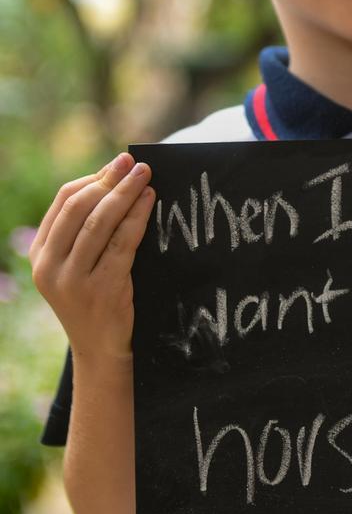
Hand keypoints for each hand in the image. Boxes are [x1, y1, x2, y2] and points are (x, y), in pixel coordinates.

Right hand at [29, 153, 155, 363]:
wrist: (101, 350)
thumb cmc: (96, 296)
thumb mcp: (78, 263)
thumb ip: (86, 228)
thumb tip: (116, 178)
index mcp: (40, 254)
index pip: (63, 202)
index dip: (93, 178)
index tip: (118, 164)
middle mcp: (49, 266)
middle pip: (80, 207)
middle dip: (110, 180)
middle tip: (134, 163)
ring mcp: (73, 280)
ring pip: (100, 222)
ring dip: (125, 193)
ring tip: (145, 176)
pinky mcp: (102, 290)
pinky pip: (123, 242)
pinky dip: (138, 216)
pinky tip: (150, 201)